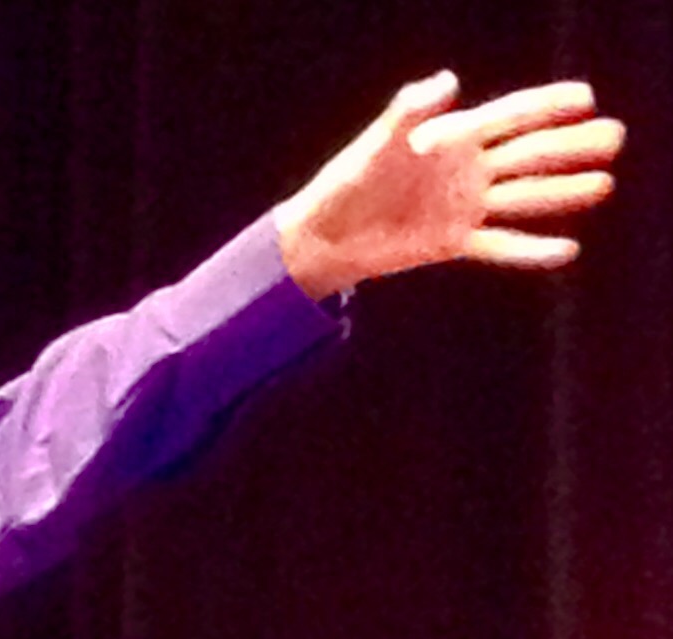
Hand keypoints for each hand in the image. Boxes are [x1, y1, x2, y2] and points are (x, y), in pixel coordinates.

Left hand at [276, 73, 623, 300]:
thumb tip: (448, 83)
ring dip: (564, 192)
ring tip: (605, 184)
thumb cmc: (350, 180)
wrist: (329, 235)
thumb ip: (412, 110)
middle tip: (615, 138)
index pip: (511, 116)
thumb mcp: (380, 141)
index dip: (548, 106)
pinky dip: (532, 251)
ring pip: (524, 197)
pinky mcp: (454, 243)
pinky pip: (501, 247)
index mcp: (454, 138)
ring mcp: (464, 207)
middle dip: (572, 147)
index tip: (585, 97)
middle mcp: (467, 170)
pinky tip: (566, 250)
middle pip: (530, 155)